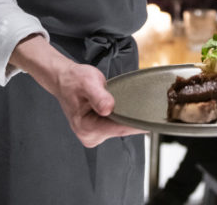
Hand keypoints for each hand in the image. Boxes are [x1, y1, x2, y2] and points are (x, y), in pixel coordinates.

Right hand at [10, 35, 144, 146]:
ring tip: (135, 105)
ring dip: (127, 117)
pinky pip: (116, 124)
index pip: (118, 129)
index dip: (136, 124)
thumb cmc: (74, 79)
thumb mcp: (88, 82)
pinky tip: (128, 108)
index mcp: (87, 128)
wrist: (64, 79)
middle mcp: (90, 136)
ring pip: (119, 127)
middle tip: (148, 108)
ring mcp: (94, 134)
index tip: (152, 122)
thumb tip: (108, 108)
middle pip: (120, 130)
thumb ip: (99, 96)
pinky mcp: (98, 129)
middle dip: (133, 119)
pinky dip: (122, 116)